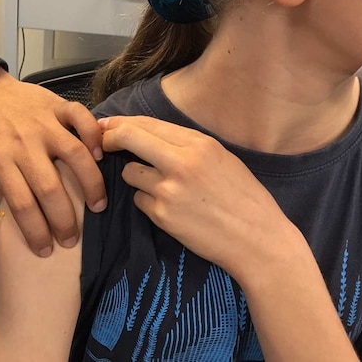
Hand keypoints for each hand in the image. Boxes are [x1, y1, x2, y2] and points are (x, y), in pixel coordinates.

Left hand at [0, 67, 105, 256]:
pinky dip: (93, 135)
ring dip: (90, 184)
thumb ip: (2, 189)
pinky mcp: (56, 104)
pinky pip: (81, 117)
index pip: (21, 204)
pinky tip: (100, 156)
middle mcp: (23, 143)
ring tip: (97, 206)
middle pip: (50, 188)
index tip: (46, 250)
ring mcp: (42, 122)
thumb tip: (22, 220)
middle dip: (64, 221)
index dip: (36, 232)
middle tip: (72, 239)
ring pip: (74, 155)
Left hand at [99, 115, 303, 278]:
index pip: (147, 123)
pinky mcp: (162, 215)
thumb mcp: (222, 159)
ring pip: (130, 172)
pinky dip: (147, 203)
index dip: (121, 122)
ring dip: (136, 177)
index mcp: (199, 144)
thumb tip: (150, 134)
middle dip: (109, 138)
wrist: (258, 240)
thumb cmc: (245, 198)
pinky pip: (139, 201)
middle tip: (102, 144)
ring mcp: (169, 189)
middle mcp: (181, 162)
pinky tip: (170, 210)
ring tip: (160, 187)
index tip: (108, 125)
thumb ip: (187, 145)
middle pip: (128, 137)